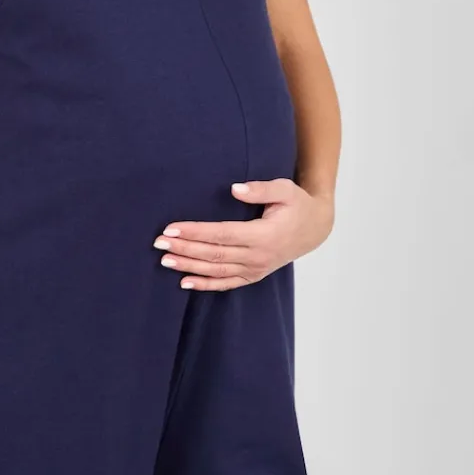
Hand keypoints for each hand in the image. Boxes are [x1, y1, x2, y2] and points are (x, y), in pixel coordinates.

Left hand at [153, 178, 334, 290]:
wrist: (315, 228)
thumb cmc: (297, 204)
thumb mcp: (285, 189)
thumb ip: (260, 189)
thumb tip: (235, 189)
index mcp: (263, 234)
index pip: (221, 234)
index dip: (195, 232)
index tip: (172, 227)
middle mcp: (258, 256)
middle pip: (214, 254)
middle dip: (184, 248)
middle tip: (158, 242)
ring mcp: (256, 268)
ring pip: (217, 271)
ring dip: (189, 266)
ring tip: (165, 260)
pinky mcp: (254, 275)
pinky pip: (227, 283)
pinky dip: (205, 285)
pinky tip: (185, 282)